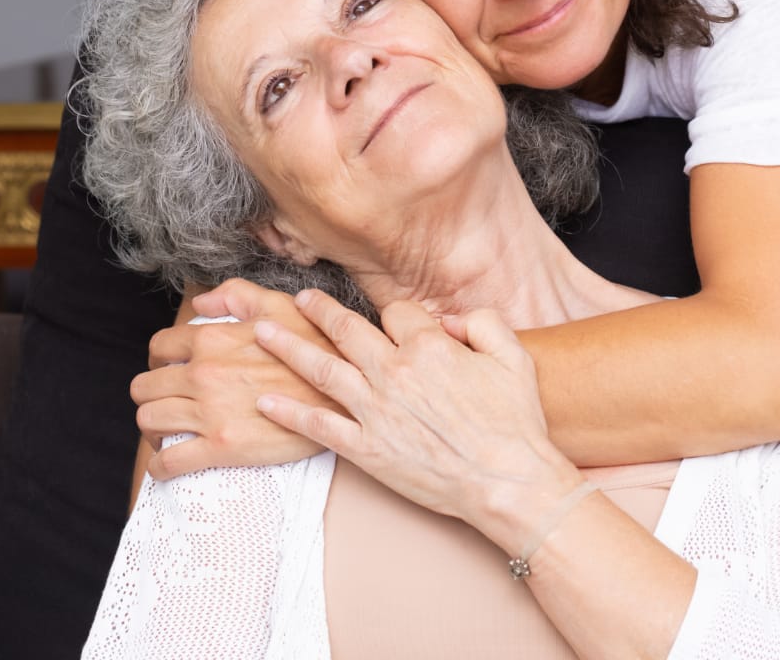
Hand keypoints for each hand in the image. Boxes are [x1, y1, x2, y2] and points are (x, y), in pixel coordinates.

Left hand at [130, 278, 340, 478]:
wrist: (342, 395)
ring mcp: (208, 412)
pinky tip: (169, 461)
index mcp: (213, 339)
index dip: (160, 357)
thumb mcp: (280, 306)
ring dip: (154, 426)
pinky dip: (160, 465)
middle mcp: (203, 374)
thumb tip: (200, 302)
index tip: (169, 367)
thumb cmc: (314, 347)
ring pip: (150, 421)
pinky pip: (168, 462)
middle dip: (151, 393)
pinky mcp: (218, 448)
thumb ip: (236, 295)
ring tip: (168, 429)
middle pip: (145, 387)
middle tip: (167, 399)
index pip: (159, 346)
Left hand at [255, 292, 579, 546]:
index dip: (398, 315)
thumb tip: (451, 321)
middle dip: (320, 311)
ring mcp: (375, 411)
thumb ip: (483, 323)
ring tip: (265, 332)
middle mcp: (394, 372)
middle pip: (347, 330)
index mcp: (429, 346)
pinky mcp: (366, 449)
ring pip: (322, 369)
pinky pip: (319, 426)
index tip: (398, 322)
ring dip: (290, 347)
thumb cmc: (514, 422)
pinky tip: (266, 401)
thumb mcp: (514, 356)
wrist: (506, 481)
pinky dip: (290, 412)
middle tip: (300, 299)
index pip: (398, 312)